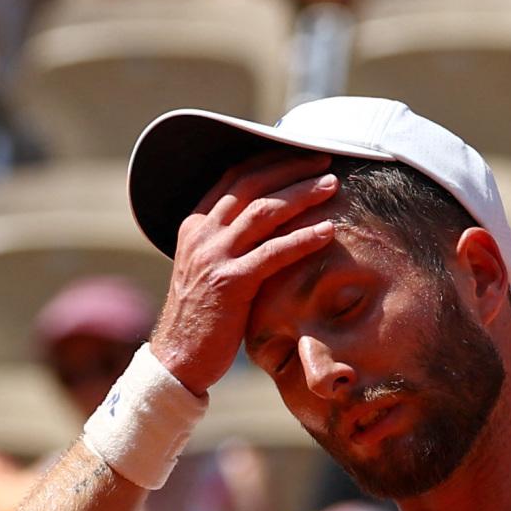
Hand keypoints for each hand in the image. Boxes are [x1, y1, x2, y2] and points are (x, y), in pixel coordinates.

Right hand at [153, 157, 341, 392]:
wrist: (178, 357)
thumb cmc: (202, 318)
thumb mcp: (209, 270)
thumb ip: (229, 245)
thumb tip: (265, 228)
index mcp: (195, 225)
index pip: (234, 179)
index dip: (269, 162)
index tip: (300, 153)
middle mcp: (202, 234)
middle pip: (252, 186)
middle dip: (291, 168)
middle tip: (324, 160)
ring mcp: (214, 256)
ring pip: (264, 212)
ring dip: (302, 195)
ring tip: (332, 187)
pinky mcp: (230, 283)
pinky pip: (273, 253)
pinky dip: (303, 238)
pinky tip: (328, 231)